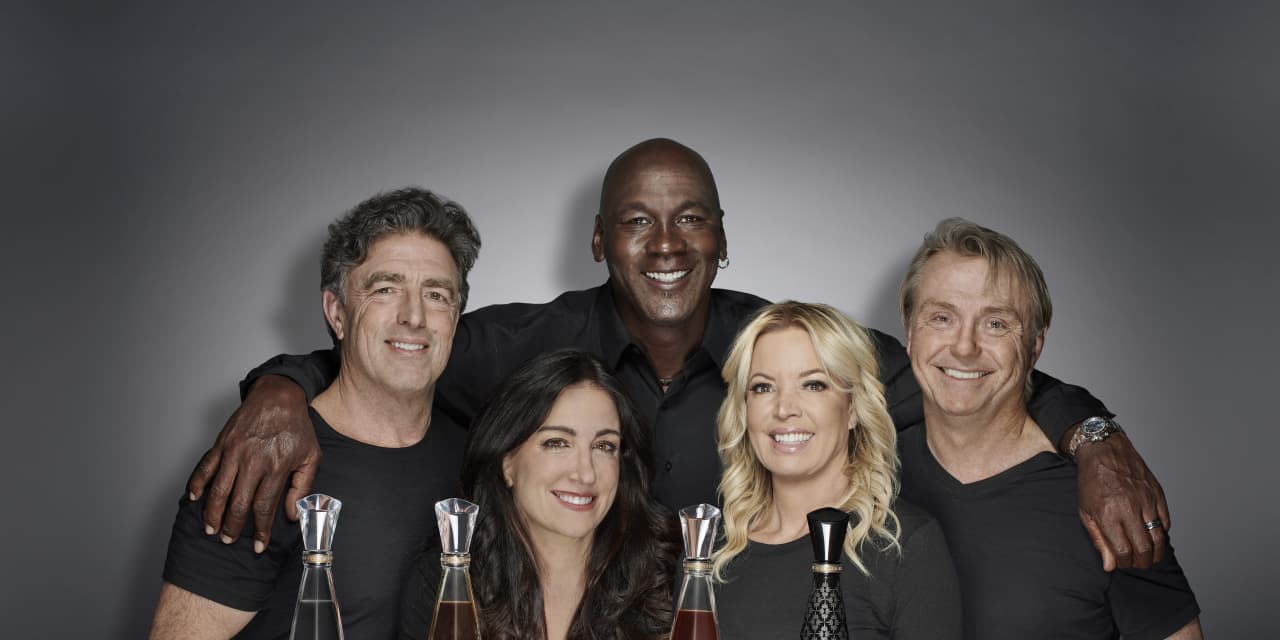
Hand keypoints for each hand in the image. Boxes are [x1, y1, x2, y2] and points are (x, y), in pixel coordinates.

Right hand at [187, 375, 319, 551]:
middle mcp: (253, 461)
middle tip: (229, 540)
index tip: (258, 545)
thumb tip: (293, 515)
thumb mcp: (311, 456)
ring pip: (219, 490)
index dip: (260, 530)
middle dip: (232, 526)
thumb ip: (302, 487)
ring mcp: (235, 452)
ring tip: (211, 528)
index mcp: (276, 467)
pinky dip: (197, 483)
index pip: (265, 507)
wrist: (278, 396)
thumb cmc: (296, 427)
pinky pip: (205, 467)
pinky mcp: (222, 443)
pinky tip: (195, 498)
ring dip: (212, 513)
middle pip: (239, 503)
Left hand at [1072, 430, 1169, 570]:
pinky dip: (1162, 533)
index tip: (1121, 562)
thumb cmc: (1091, 482)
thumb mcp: (1085, 512)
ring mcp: (1146, 500)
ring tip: (1147, 555)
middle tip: (1137, 562)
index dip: (1124, 563)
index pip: (1124, 552)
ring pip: (1159, 538)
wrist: (1104, 450)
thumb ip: (1098, 540)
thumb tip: (1109, 566)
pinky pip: (1166, 522)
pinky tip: (1153, 535)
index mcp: (1108, 514)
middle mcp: (1129, 508)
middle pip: (1145, 549)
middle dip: (1142, 562)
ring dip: (1155, 552)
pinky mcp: (1157, 494)